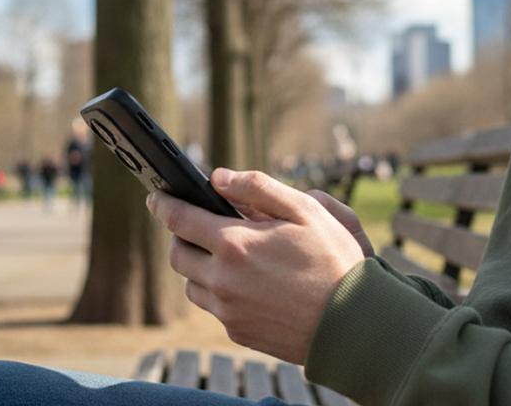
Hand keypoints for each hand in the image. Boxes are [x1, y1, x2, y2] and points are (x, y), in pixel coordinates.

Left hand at [147, 168, 364, 363]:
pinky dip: (220, 291)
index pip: (179, 219)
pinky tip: (247, 282)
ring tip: (228, 255)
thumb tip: (218, 178)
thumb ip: (257, 187)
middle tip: (197, 225)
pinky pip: (214, 307)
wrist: (354, 324)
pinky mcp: (238, 332)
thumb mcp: (305, 210)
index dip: (163, 204)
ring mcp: (228, 310)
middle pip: (177, 254)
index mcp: (235, 243)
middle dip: (181, 235)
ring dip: (199, 265)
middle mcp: (223, 279)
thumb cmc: (335, 261)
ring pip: (192, 283)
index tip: (156, 197)